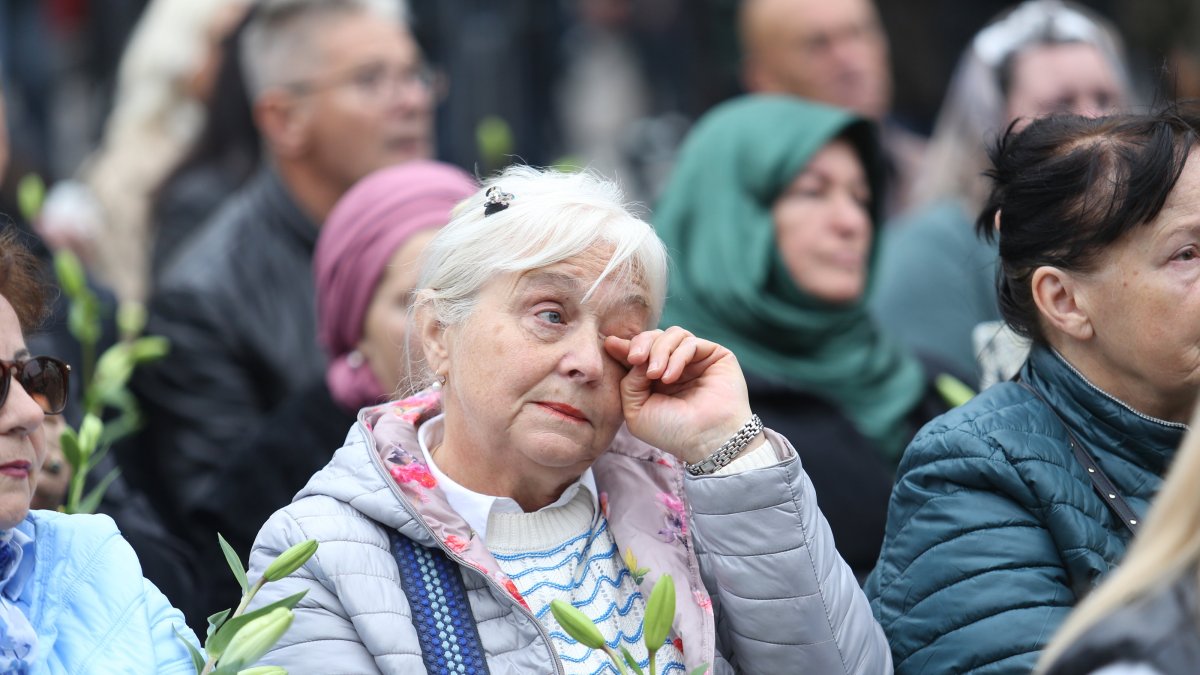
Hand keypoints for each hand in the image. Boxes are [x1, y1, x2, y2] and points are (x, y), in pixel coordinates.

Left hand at [603, 326, 759, 463]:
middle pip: (654, 337)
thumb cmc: (672, 431)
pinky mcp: (714, 355)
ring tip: (655, 375)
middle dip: (640, 344)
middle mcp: (675, 366)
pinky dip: (677, 356)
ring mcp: (695, 360)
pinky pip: (689, 342)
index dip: (625, 346)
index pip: (639, 352)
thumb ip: (629, 381)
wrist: (706, 440)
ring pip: (671, 335)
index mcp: (655, 379)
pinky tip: (670, 377)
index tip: (610, 344)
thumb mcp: (636, 409)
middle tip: (635, 359)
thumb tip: (633, 355)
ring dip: (658, 351)